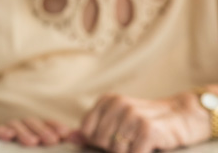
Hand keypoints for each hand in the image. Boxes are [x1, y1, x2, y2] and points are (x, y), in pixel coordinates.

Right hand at [0, 117, 73, 145]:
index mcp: (40, 130)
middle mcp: (25, 127)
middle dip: (42, 130)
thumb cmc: (39, 151)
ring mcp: (11, 130)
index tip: (64, 133)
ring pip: (16, 124)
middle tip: (51, 140)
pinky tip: (7, 135)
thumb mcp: (53, 149)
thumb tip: (80, 137)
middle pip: (33, 122)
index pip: (48, 123)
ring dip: (24, 132)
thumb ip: (65, 144)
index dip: (56, 126)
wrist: (16, 152)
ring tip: (32, 142)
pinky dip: (2, 130)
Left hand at [76, 92, 209, 152]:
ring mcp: (133, 116)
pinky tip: (149, 146)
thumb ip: (91, 130)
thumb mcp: (116, 120)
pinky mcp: (148, 130)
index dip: (98, 141)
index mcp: (107, 100)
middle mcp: (118, 104)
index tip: (115, 137)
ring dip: (129, 152)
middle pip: (101, 142)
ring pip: (116, 151)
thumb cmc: (144, 122)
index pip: (87, 131)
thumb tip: (68, 137)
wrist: (181, 117)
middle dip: (114, 148)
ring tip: (139, 142)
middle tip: (131, 140)